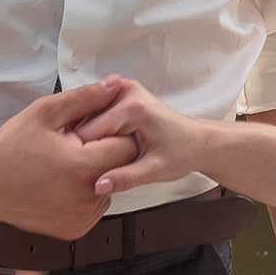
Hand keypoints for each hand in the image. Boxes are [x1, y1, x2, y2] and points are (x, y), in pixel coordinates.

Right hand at [0, 82, 135, 240]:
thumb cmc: (10, 146)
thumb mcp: (46, 113)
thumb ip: (85, 98)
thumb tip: (114, 85)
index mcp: (82, 168)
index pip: (128, 146)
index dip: (114, 133)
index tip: (95, 129)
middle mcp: (85, 198)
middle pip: (121, 169)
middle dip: (106, 153)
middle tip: (77, 146)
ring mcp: (80, 218)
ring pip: (109, 188)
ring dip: (97, 175)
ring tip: (66, 165)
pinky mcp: (73, 229)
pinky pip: (94, 206)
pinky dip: (85, 194)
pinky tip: (63, 183)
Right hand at [85, 78, 230, 200]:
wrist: (196, 140)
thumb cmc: (182, 151)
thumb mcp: (155, 170)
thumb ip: (126, 178)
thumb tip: (99, 185)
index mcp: (133, 107)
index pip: (89, 131)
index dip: (82, 153)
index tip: (79, 169)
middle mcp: (126, 91)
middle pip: (85, 120)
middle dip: (84, 144)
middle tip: (87, 164)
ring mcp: (123, 89)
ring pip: (86, 114)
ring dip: (86, 135)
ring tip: (93, 154)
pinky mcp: (120, 93)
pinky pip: (94, 111)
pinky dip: (92, 128)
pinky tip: (97, 144)